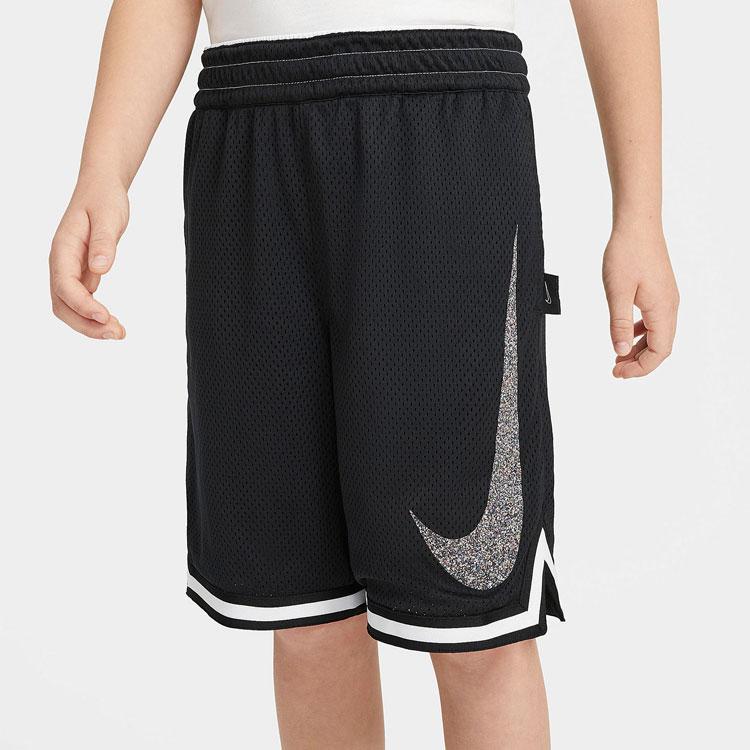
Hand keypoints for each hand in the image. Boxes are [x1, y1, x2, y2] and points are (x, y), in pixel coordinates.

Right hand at [49, 175, 127, 338]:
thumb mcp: (108, 217)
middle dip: (86, 324)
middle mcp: (61, 263)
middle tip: (116, 333)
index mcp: (63, 249)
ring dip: (90, 325)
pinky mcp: (81, 275)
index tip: (105, 316)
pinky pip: (82, 302)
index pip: (65, 285)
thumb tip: (99, 268)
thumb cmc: (103, 199)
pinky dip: (95, 316)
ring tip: (118, 333)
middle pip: (62, 304)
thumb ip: (103, 242)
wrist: (101, 188)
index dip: (83, 305)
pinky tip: (112, 322)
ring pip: (70, 308)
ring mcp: (70, 271)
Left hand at [603, 224, 678, 377]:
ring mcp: (666, 298)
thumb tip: (619, 352)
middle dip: (639, 362)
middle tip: (615, 370)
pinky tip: (624, 335)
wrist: (637, 224)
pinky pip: (653, 321)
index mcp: (662, 309)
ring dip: (638, 349)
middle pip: (660, 346)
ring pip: (657, 334)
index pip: (659, 351)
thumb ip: (618, 325)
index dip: (640, 368)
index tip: (619, 373)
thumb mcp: (617, 293)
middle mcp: (670, 306)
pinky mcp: (659, 291)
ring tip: (617, 357)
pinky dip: (639, 334)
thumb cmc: (627, 254)